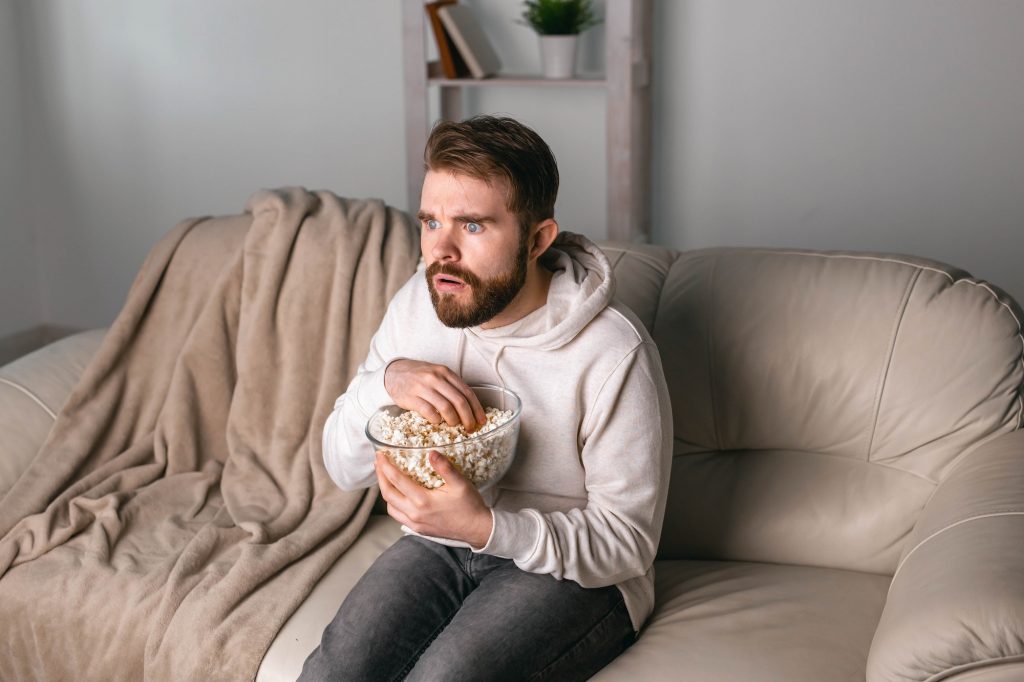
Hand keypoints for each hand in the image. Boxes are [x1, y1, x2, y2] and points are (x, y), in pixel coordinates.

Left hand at [375, 450, 492, 548]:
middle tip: (378, 462)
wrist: (476, 529)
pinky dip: (393, 503)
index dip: (385, 466)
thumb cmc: (469, 506)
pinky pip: (398, 515)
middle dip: (380, 476)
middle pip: (387, 494)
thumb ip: (444, 467)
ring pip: (390, 507)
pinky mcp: (418, 529)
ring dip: (385, 491)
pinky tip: (398, 495)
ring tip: (386, 477)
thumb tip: (431, 452)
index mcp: (423, 501)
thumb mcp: (460, 483)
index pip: (396, 480)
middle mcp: (414, 514)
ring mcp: (415, 523)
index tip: (380, 454)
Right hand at [384, 359, 485, 430]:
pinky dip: (436, 420)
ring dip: (453, 420)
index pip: (467, 392)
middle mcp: (436, 378)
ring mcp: (423, 387)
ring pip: (445, 407)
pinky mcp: (411, 397)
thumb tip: (470, 407)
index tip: (481, 420)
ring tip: (454, 425)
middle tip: (470, 428)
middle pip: (459, 401)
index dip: (476, 408)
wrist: (394, 373)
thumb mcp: (437, 374)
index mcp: (445, 372)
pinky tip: (437, 422)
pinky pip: (428, 412)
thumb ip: (451, 387)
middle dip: (468, 418)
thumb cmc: (419, 376)